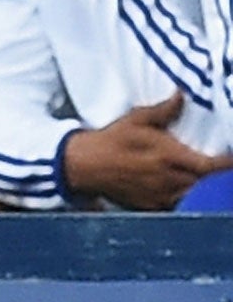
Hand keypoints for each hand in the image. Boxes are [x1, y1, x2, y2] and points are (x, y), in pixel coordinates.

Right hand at [61, 94, 232, 208]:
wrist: (82, 165)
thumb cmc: (109, 140)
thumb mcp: (135, 120)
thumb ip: (163, 110)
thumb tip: (181, 95)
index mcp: (167, 156)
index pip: (209, 165)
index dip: (227, 165)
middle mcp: (167, 179)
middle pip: (206, 184)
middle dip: (217, 178)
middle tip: (220, 168)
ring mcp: (159, 195)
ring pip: (194, 197)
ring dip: (202, 189)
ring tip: (203, 179)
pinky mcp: (150, 206)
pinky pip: (178, 206)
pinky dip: (186, 199)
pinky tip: (183, 189)